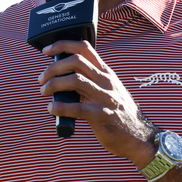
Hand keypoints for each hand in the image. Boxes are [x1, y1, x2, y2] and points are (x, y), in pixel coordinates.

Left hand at [38, 40, 155, 165]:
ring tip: (44, 92)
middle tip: (42, 79)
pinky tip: (52, 108)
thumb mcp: (108, 90)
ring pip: (75, 81)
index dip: (63, 45)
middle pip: (76, 61)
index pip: (84, 48)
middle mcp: (106, 81)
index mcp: (105, 73)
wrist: (139, 136)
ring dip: (54, 84)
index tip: (47, 51)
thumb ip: (89, 81)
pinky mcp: (102, 116)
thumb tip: (62, 78)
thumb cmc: (119, 113)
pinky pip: (77, 108)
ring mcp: (105, 98)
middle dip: (53, 68)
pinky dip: (60, 107)